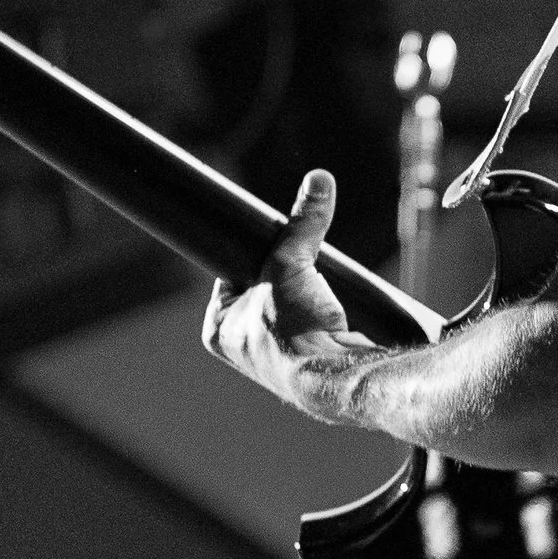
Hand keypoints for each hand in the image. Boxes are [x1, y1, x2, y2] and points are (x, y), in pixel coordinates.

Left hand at [202, 168, 376, 423]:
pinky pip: (313, 323)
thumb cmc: (296, 333)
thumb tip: (318, 183)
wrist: (339, 376)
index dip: (253, 254)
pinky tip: (334, 304)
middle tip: (300, 262)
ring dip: (306, 292)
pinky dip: (324, 311)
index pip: (230, 274)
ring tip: (318, 285)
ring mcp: (276, 355)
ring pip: (290, 305)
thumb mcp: (291, 266)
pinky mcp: (310, 358)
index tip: (272, 241)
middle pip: (263, 287)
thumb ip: (302, 224)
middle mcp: (243, 345)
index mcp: (219, 329)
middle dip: (285, 274)